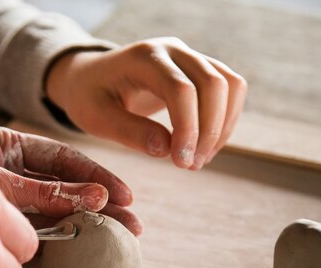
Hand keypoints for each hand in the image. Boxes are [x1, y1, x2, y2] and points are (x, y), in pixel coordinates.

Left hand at [0, 124, 141, 234]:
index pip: (63, 158)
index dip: (96, 176)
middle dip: (100, 203)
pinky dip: (60, 237)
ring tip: (119, 236)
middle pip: (67, 184)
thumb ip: (44, 192)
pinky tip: (83, 246)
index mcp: (10, 144)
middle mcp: (13, 168)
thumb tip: (94, 197)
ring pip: (56, 207)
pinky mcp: (0, 222)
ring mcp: (7, 196)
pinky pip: (37, 227)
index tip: (122, 196)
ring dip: (87, 221)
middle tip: (132, 225)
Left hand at [46, 37, 247, 169]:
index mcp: (142, 57)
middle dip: (209, 130)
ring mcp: (189, 56)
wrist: (91, 78)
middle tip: (189, 165)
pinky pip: (230, 90)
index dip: (188, 128)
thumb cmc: (90, 97)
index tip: (181, 162)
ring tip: (198, 160)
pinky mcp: (200, 68)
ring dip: (222, 127)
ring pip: (230, 85)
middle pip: (213, 83)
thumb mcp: (96, 118)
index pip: (180, 89)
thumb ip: (129, 132)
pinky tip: (203, 147)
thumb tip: (166, 150)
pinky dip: (225, 121)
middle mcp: (172, 49)